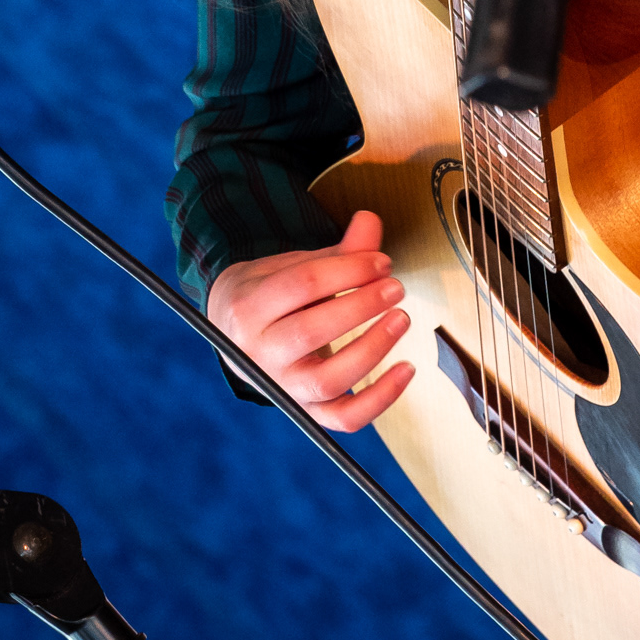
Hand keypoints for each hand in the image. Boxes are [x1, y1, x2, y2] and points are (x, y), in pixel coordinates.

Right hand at [207, 210, 414, 430]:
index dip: (349, 269)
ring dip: (372, 349)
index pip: (302, 285)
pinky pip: (344, 417)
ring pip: (328, 379)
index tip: (381, 262)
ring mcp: (282, 387)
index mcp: (248, 306)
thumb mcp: (291, 266)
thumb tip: (371, 221)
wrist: (234, 336)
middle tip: (394, 288)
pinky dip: (379, 400)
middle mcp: (258, 352)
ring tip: (400, 319)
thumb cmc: (269, 297)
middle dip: (361, 306)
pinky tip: (406, 370)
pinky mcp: (306, 411)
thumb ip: (337, 252)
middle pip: (311, 331)